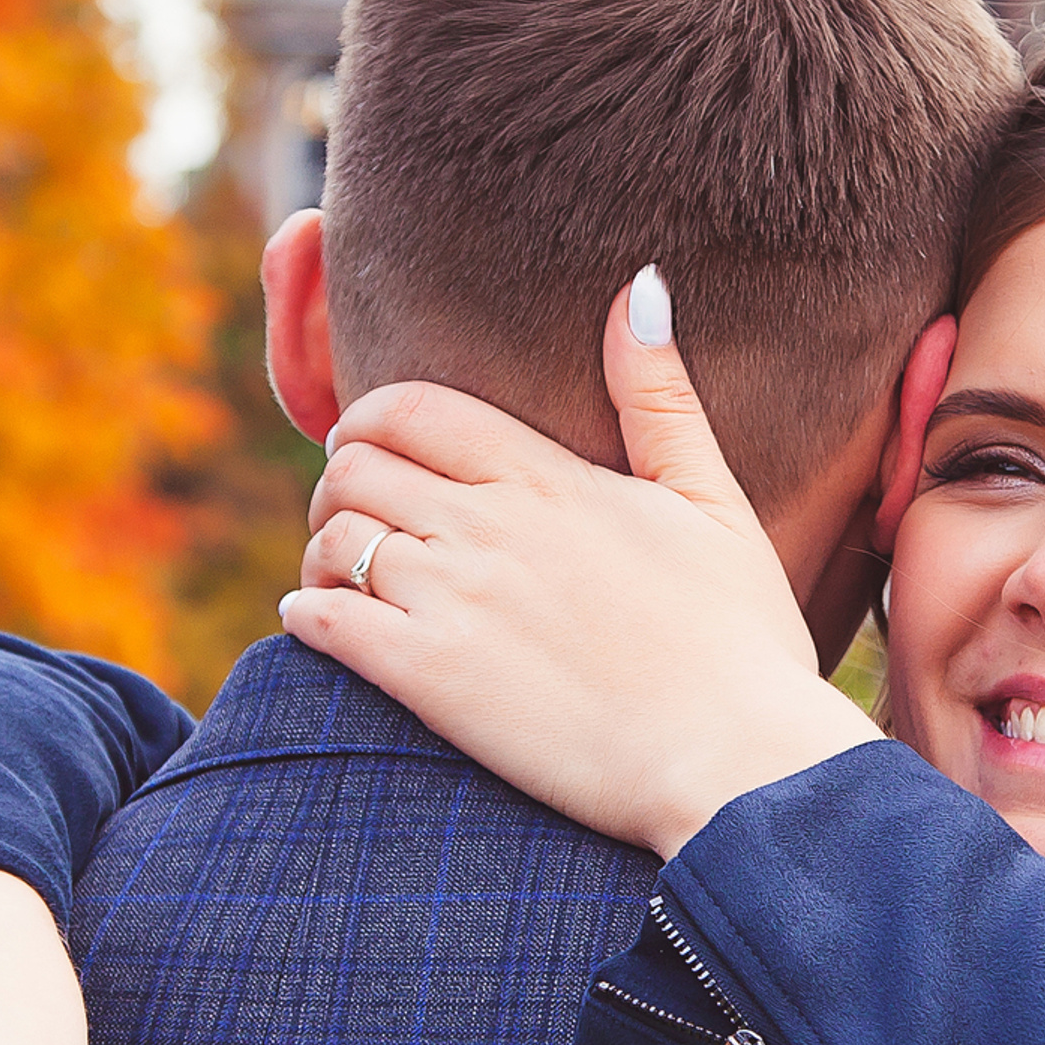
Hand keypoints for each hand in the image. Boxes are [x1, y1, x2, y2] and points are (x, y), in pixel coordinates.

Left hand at [284, 279, 881, 853]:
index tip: (375, 449)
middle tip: (359, 519)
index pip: (411, 409)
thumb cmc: (739, 639)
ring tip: (343, 574)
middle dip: (341, 484)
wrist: (734, 758)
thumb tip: (637, 287)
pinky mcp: (430, 679)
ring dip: (324, 551)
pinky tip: (321, 622)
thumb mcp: (713, 499)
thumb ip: (661, 396)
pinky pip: (323, 620)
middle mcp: (486, 525)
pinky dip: (306, 612)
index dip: (372, 420)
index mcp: (546, 476)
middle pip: (354, 467)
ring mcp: (452, 600)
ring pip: (332, 539)